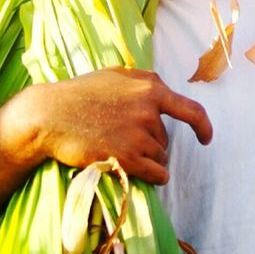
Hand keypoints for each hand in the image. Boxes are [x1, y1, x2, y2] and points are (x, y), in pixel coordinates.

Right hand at [0, 68, 212, 184]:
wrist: (49, 115)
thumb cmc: (79, 94)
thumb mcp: (115, 76)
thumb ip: (141, 82)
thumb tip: (160, 90)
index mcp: (150, 87)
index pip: (190, 110)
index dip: (203, 126)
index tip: (205, 138)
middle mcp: (149, 109)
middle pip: (166, 139)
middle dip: (151, 144)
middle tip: (123, 141)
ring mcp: (139, 133)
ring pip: (160, 157)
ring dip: (148, 161)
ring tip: (121, 154)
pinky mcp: (127, 156)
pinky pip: (155, 173)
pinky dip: (155, 177)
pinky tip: (147, 176)